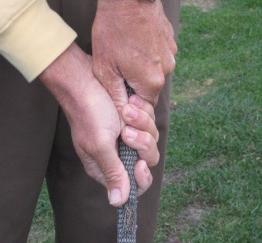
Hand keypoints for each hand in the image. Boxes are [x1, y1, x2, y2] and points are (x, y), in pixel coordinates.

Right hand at [39, 43, 158, 205]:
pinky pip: (149, 122)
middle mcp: (118, 152)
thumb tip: (118, 203)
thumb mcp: (100, 144)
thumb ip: (112, 172)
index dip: (141, 178)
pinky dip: (144, 113)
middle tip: (127, 131)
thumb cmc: (89, 113)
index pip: (132, 186)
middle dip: (142, 144)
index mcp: (106, 165)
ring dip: (143, 124)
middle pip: (147, 161)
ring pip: (151, 139)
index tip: (139, 163)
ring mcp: (127, 135)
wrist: (86, 81)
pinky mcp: (133, 120)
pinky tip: (131, 103)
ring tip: (127, 111)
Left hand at [92, 0, 176, 113]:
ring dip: (142, 68)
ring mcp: (171, 54)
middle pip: (150, 89)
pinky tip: (136, 42)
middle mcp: (167, 70)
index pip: (145, 106)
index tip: (119, 89)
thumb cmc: (112, 32)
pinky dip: (148, 54)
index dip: (131, 103)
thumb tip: (123, 114)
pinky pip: (160, 56)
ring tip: (127, 53)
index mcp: (151, 81)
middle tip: (119, 68)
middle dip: (135, 84)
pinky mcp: (171, 41)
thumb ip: (116, 96)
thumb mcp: (105, 68)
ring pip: (155, 71)